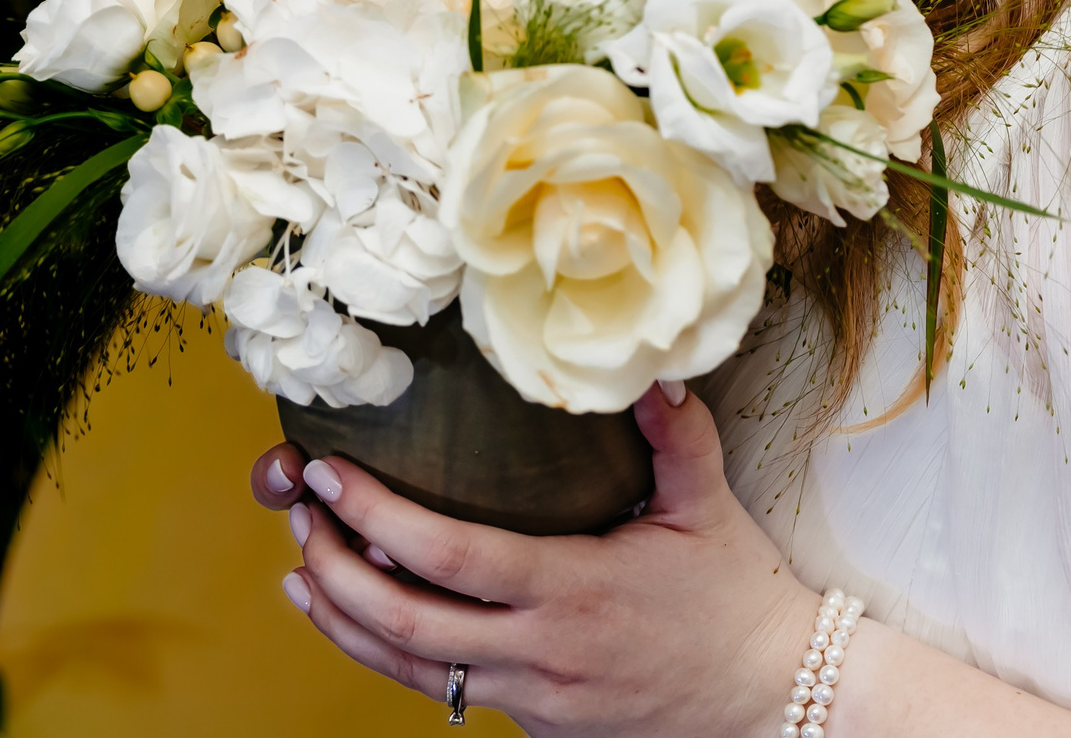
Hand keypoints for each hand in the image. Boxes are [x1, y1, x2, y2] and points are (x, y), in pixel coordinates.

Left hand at [249, 383, 822, 736]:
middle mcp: (541, 652)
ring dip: (345, 623)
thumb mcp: (711, 506)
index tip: (331, 477)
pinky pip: (446, 693)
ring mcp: (533, 696)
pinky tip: (364, 623)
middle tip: (300, 517)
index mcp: (575, 589)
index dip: (380, 519)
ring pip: (412, 671)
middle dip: (335, 570)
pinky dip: (392, 657)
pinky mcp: (535, 723)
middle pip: (406, 624)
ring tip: (303, 572)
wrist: (770, 697)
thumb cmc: (738, 596)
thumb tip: (650, 368)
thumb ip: (678, 434)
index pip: (454, 558)